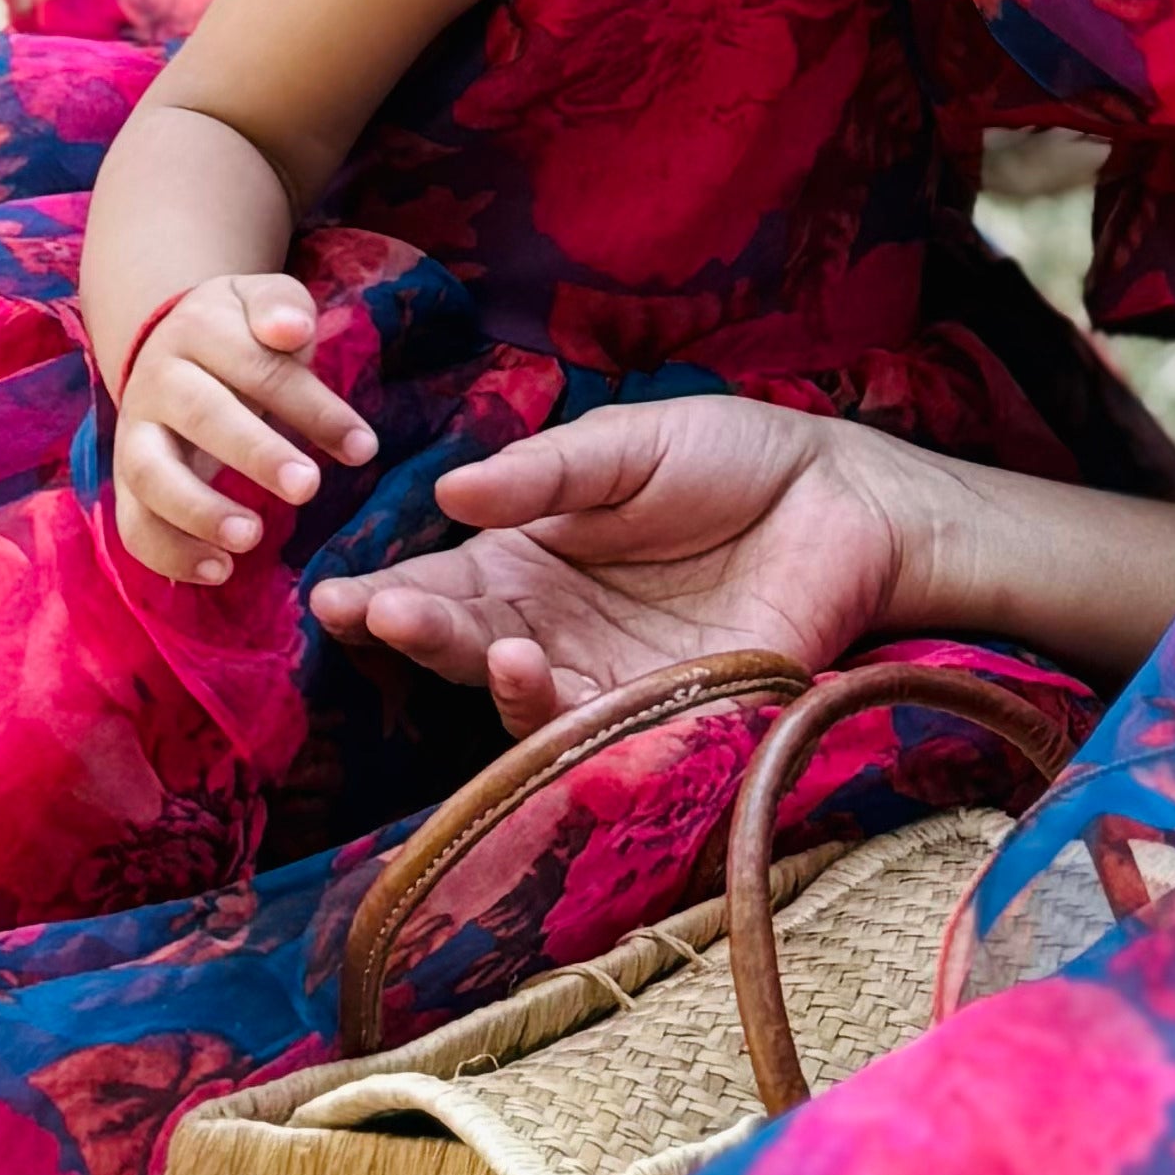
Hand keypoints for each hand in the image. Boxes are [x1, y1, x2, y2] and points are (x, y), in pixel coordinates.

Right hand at [110, 272, 376, 589]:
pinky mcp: (125, 481)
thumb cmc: (239, 330)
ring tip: (251, 538)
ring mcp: (134, 433)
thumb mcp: (262, 299)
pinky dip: (167, 552)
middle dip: (255, 454)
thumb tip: (292, 328)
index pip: (258, 366)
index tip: (364, 448)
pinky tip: (217, 572)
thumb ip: (283, 309)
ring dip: (197, 510)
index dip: (311, 407)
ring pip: (149, 473)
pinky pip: (133, 521)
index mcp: (199, 330)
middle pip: (201, 415)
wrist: (169, 343)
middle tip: (308, 488)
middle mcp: (158, 380)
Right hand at [313, 397, 966, 732]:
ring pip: (521, 696)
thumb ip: (545, 473)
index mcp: (527, 560)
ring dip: (487, 674)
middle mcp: (551, 627)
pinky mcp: (667, 711)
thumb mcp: (627, 445)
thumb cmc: (730, 458)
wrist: (842, 499)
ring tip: (481, 638)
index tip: (332, 597)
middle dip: (418, 633)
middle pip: (467, 645)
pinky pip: (601, 729)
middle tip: (377, 613)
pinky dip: (561, 713)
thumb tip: (452, 492)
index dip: (384, 595)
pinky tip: (537, 672)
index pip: (440, 586)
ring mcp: (604, 675)